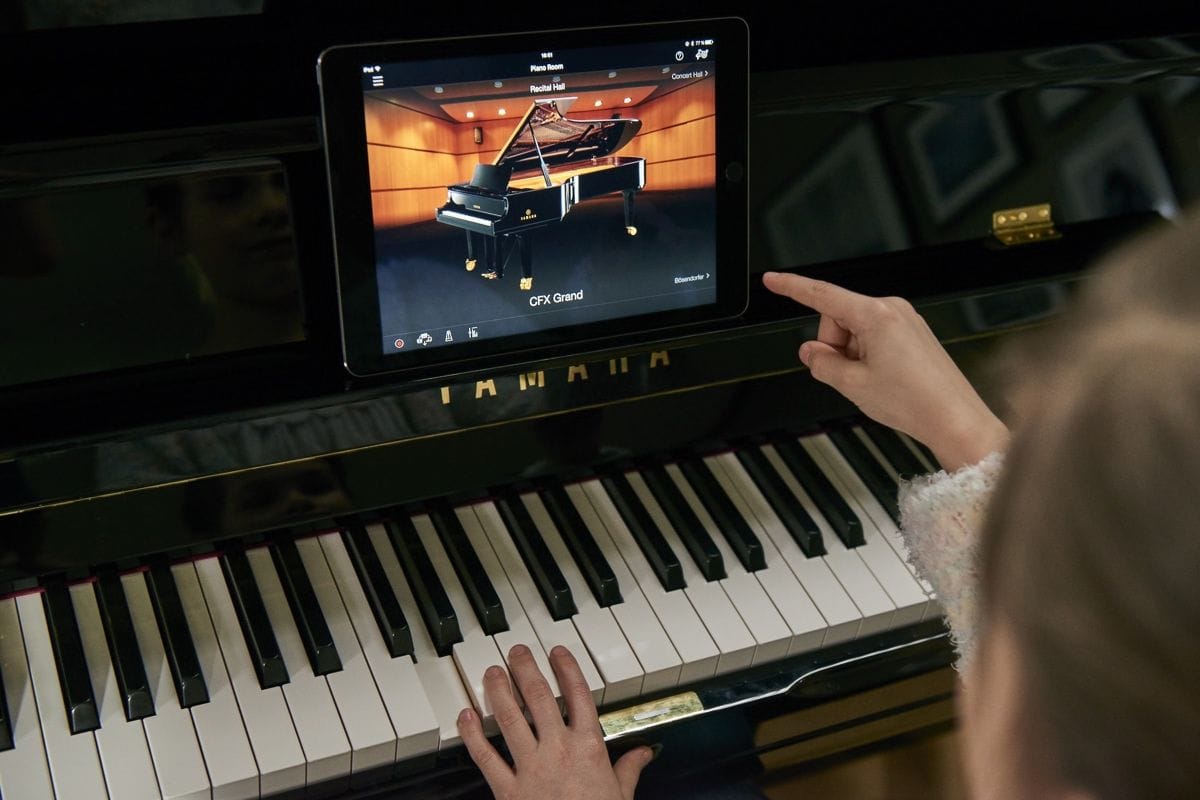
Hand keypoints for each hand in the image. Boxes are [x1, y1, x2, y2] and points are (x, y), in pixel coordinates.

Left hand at [458, 644, 652, 799]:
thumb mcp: (621, 794)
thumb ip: (629, 769)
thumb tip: (643, 753)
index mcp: (588, 747)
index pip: (578, 695)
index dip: (567, 669)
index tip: (557, 653)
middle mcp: (558, 750)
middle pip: (540, 698)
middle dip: (526, 669)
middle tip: (516, 652)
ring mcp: (531, 768)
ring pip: (511, 719)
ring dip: (499, 692)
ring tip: (492, 672)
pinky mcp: (508, 790)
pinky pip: (486, 758)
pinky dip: (472, 736)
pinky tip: (465, 717)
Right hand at [762, 272, 1007, 470]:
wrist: (954, 419)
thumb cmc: (915, 401)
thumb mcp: (852, 385)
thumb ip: (822, 363)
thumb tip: (810, 352)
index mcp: (876, 315)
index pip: (822, 295)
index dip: (792, 287)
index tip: (772, 280)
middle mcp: (893, 310)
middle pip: (838, 318)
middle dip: (834, 346)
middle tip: (848, 375)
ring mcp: (905, 320)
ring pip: (855, 330)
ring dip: (852, 355)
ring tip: (872, 381)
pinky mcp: (912, 333)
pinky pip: (874, 337)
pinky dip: (868, 356)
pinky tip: (883, 379)